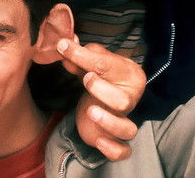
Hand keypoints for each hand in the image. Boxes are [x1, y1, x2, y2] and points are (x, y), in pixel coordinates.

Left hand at [57, 40, 145, 160]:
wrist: (106, 99)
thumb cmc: (100, 77)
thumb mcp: (90, 63)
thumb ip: (78, 56)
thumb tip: (63, 43)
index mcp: (129, 75)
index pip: (107, 65)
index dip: (83, 56)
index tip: (63, 47)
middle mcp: (131, 98)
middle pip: (122, 100)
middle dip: (101, 90)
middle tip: (86, 79)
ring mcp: (125, 120)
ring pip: (128, 129)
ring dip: (108, 122)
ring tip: (90, 111)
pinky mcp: (116, 139)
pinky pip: (123, 151)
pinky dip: (113, 149)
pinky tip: (99, 141)